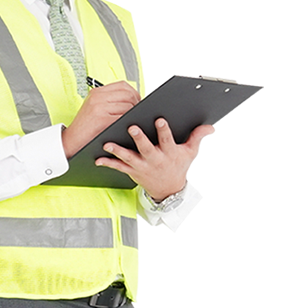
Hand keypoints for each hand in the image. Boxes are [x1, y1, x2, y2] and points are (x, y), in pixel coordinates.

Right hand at [62, 81, 139, 156]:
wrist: (72, 140)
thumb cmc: (85, 126)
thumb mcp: (94, 107)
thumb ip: (109, 100)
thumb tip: (132, 98)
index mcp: (96, 92)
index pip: (123, 85)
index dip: (134, 93)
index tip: (135, 102)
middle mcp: (98, 97)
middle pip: (129, 95)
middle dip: (136, 104)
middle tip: (135, 113)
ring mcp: (100, 107)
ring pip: (129, 106)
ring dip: (132, 115)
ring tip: (129, 121)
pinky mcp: (102, 119)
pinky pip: (124, 117)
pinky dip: (128, 122)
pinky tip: (125, 127)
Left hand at [95, 118, 215, 201]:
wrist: (168, 188)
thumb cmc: (177, 165)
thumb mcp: (189, 153)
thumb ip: (196, 138)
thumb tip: (209, 126)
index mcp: (169, 153)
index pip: (167, 140)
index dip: (164, 131)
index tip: (159, 119)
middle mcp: (155, 160)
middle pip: (146, 148)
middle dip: (139, 138)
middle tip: (132, 127)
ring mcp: (142, 166)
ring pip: (129, 158)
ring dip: (118, 151)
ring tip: (107, 143)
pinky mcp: (132, 171)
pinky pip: (118, 167)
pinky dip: (108, 163)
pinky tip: (98, 159)